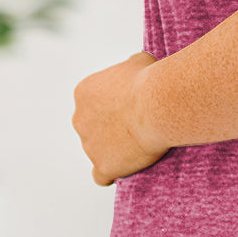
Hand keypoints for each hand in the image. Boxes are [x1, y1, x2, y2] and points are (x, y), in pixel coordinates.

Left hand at [72, 51, 168, 186]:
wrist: (157, 105)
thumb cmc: (149, 81)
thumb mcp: (139, 61)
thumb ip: (129, 68)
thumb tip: (134, 68)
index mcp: (84, 93)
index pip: (93, 102)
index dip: (114, 106)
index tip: (133, 107)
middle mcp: (80, 119)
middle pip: (92, 127)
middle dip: (111, 127)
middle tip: (137, 125)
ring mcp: (89, 145)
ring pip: (98, 150)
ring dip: (114, 149)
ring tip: (141, 145)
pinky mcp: (103, 165)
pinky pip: (101, 176)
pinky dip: (112, 173)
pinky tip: (125, 169)